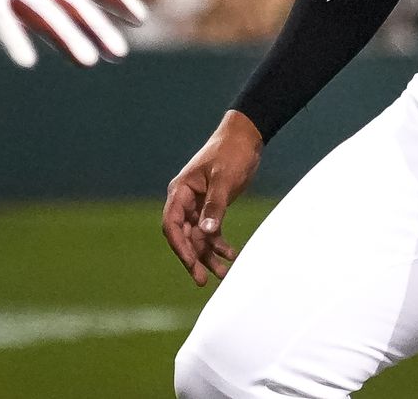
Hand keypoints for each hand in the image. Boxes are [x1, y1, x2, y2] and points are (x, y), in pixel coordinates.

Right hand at [162, 110, 262, 285]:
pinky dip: (219, 244)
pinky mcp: (211, 206)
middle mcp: (185, 200)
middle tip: (201, 280)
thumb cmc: (231, 153)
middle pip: (183, 235)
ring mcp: (198, 204)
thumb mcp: (224, 179)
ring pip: (198, 237)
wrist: (245, 137)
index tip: (191, 263)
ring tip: (222, 274)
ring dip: (208, 255)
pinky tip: (231, 255)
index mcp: (180, 191)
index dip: (179, 246)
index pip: (171, 224)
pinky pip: (210, 231)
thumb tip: (205, 233)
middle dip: (192, 258)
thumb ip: (215, 206)